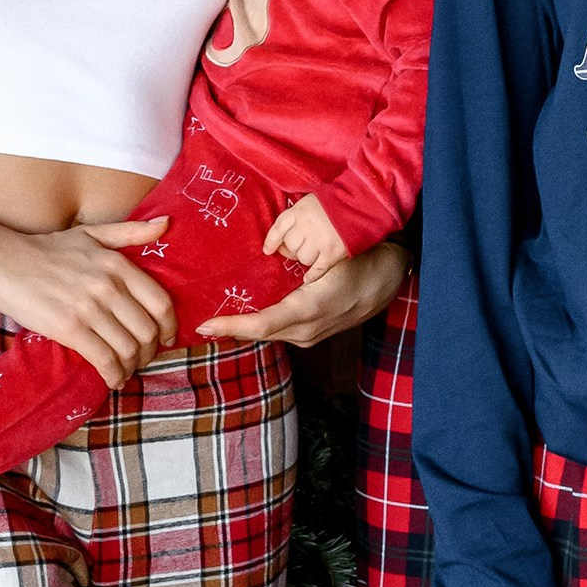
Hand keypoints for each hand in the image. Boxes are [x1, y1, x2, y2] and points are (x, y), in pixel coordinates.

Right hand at [0, 216, 179, 387]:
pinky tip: (112, 379)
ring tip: (126, 370)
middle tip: (143, 359)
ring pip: (128, 349)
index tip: (166, 338)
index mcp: (118, 264)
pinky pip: (105, 359)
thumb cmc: (47, 249)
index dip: (169, 327)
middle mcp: (108, 286)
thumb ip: (131, 231)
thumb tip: (166, 223)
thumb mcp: (91, 233)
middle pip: (147, 331)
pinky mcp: (69, 328)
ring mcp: (89, 308)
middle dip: (150, 351)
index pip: (161, 303)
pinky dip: (114, 375)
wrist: (2, 261)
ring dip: (132, 366)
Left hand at [197, 236, 407, 349]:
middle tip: (198, 321)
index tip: (205, 325)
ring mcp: (309, 336)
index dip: (232, 326)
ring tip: (214, 318)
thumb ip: (299, 260)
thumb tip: (267, 250)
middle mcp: (305, 330)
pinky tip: (241, 314)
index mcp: (309, 310)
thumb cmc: (359, 263)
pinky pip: (277, 330)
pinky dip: (256, 324)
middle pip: (258, 334)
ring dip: (241, 328)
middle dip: (229, 328)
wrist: (388, 280)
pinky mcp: (310, 334)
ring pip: (266, 333)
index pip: (262, 325)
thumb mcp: (330, 258)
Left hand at [263, 193, 349, 279]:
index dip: (271, 241)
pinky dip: (312, 275)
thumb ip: (297, 215)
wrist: (360, 203)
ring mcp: (319, 241)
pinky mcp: (332, 253)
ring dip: (306, 258)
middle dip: (293, 249)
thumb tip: (284, 236)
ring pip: (303, 259)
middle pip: (290, 246)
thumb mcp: (310, 200)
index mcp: (298, 211)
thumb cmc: (335, 200)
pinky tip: (308, 278)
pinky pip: (317, 270)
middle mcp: (306, 227)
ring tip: (314, 252)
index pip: (277, 229)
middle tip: (300, 247)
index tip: (268, 250)